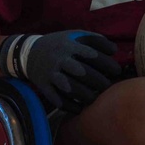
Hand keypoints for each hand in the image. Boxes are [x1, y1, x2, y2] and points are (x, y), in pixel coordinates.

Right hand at [3, 30, 120, 111]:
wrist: (28, 53)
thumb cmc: (59, 44)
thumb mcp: (74, 35)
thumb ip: (95, 39)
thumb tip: (114, 50)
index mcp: (69, 46)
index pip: (91, 55)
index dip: (106, 63)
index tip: (116, 70)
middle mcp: (60, 59)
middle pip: (82, 73)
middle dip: (98, 82)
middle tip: (107, 86)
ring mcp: (51, 74)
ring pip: (70, 88)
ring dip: (85, 95)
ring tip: (94, 98)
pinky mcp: (44, 86)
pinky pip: (57, 100)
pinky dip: (70, 106)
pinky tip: (80, 108)